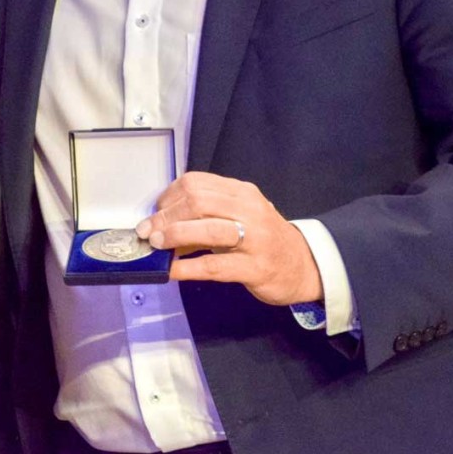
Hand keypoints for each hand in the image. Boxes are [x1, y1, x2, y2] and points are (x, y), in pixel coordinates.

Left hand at [135, 171, 323, 306]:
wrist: (304, 265)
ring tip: (157, 245)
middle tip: (148, 231)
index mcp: (241, 192)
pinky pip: (215, 266)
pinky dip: (188, 268)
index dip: (169, 197)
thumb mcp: (238, 216)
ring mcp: (255, 239)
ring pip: (208, 229)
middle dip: (166, 216)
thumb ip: (205, 215)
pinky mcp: (256, 268)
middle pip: (198, 202)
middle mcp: (249, 210)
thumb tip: (162, 223)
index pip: (196, 183)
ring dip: (175, 236)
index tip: (154, 212)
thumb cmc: (264, 239)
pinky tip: (173, 271)